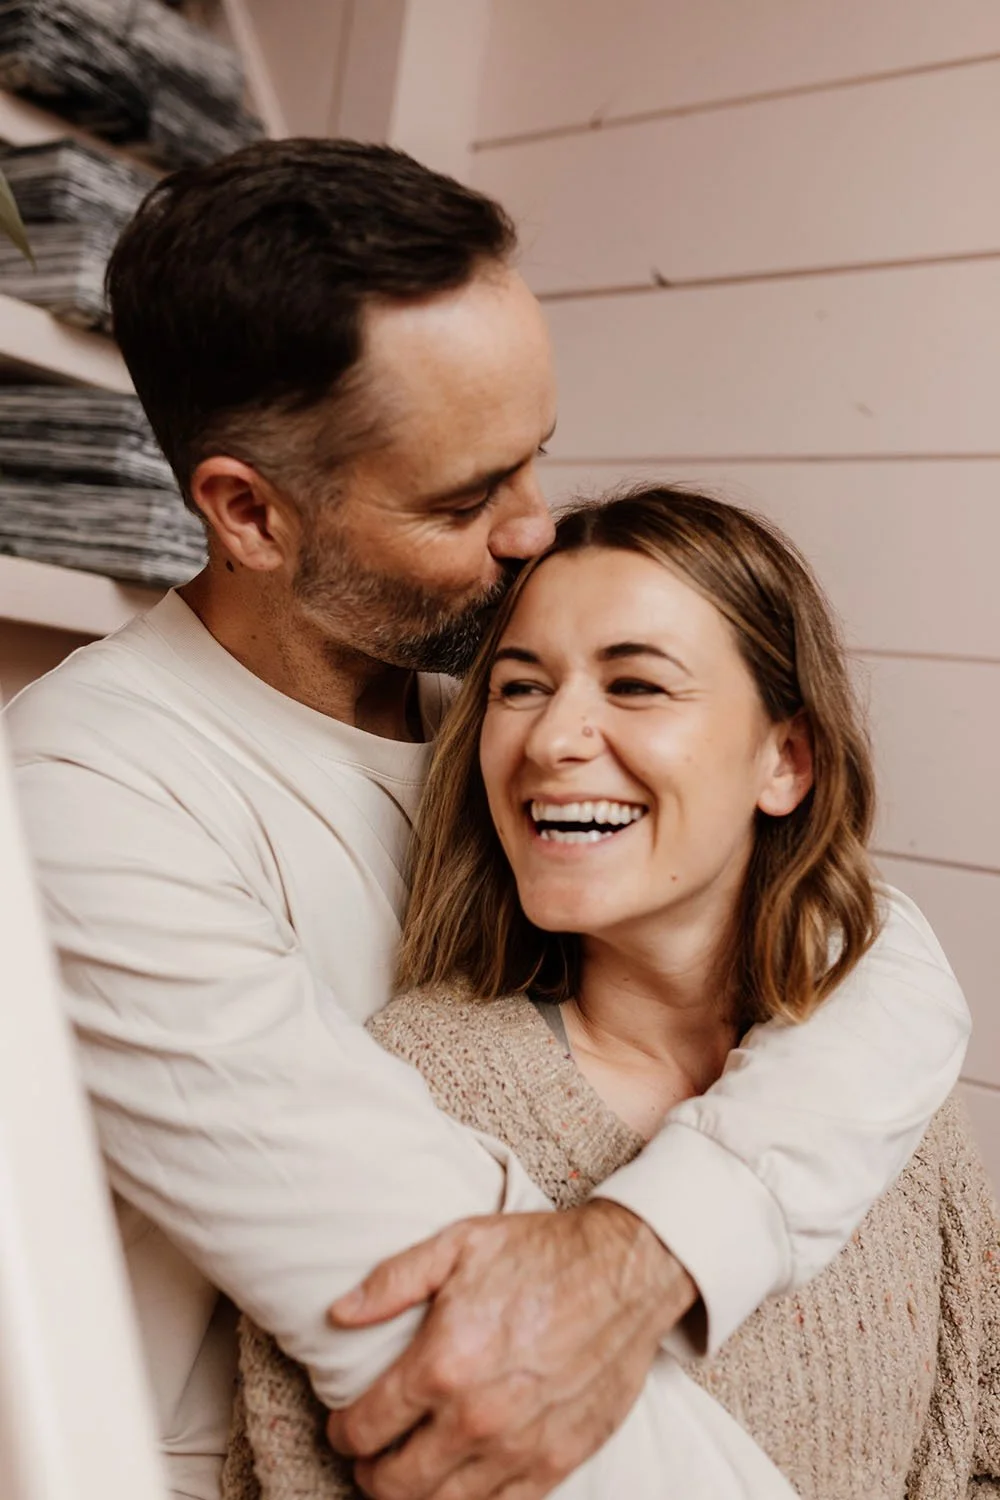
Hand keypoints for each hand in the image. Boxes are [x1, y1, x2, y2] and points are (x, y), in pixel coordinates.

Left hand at [325, 1200, 696, 1499]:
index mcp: (443, 1362)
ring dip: (416, 1494)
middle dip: (371, 1474)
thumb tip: (337, 1314)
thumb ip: (391, 1282)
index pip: (366, 1426)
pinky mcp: (557, 1461)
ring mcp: (519, 1447)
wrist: (625, 1271)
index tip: (343, 1427)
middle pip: (395, 1482)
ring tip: (410, 1471)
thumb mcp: (458, 1244)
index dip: (343, 1433)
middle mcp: (475, 1416)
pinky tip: (461, 1479)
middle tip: (370, 1457)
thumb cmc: (540, 1253)